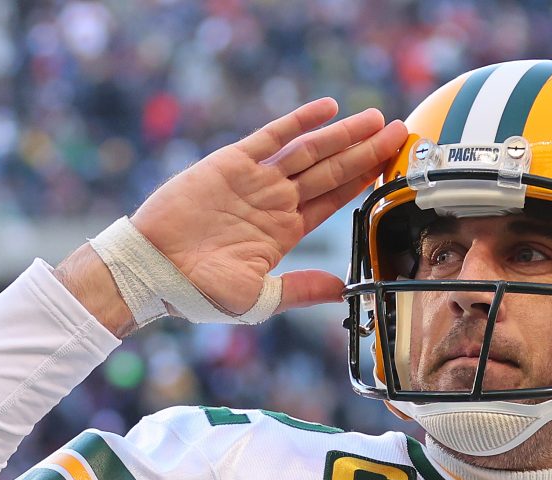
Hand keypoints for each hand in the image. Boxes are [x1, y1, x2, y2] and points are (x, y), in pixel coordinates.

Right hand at [131, 99, 406, 315]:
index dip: (364, 182)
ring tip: (375, 120)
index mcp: (284, 232)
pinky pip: (272, 137)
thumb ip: (301, 289)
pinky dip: (299, 122)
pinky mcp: (232, 164)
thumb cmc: (198, 292)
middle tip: (400, 132)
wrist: (152, 272)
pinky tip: (327, 109)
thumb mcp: (259, 298)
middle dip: (366, 151)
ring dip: (343, 135)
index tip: (392, 167)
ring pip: (309, 151)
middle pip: (331, 170)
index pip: (334, 200)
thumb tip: (344, 290)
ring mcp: (255, 180)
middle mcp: (274, 202)